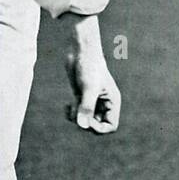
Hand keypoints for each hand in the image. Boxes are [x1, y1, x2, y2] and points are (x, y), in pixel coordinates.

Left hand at [62, 16, 120, 133]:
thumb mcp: (88, 87)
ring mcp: (92, 101)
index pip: (111, 126)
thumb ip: (86, 107)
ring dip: (77, 118)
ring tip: (72, 106)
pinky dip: (71, 113)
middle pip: (97, 125)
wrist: (80, 51)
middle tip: (77, 113)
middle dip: (86, 123)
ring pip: (86, 121)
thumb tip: (82, 125)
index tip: (87, 120)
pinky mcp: (81, 97)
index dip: (99, 128)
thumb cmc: (89, 66)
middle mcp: (104, 103)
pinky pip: (77, 114)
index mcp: (112, 102)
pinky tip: (66, 105)